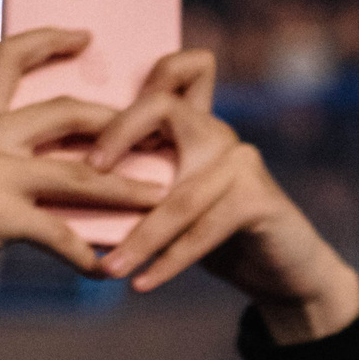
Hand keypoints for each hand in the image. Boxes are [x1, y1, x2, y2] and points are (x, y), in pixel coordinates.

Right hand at [0, 27, 166, 310]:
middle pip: (66, 112)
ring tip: (159, 197)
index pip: (7, 57)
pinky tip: (102, 269)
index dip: (48, 40)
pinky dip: (85, 253)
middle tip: (153, 132)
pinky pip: (59, 232)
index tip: (83, 36)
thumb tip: (44, 168)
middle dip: (117, 123)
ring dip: (125, 189)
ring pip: (78, 173)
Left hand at [85, 50, 358, 341]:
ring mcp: (240, 160)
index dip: (130, 90)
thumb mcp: (174, 208)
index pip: (169, 75)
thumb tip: (74, 199)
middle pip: (162, 107)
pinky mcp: (257, 197)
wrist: (284, 274)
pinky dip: (169, 261)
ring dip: (139, 238)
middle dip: (118, 136)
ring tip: (110, 269)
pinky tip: (143, 283)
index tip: (92, 151)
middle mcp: (217, 133)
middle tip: (88, 175)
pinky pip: (201, 230)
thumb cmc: (220, 240)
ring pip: (175, 196)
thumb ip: (141, 189)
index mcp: (195, 126)